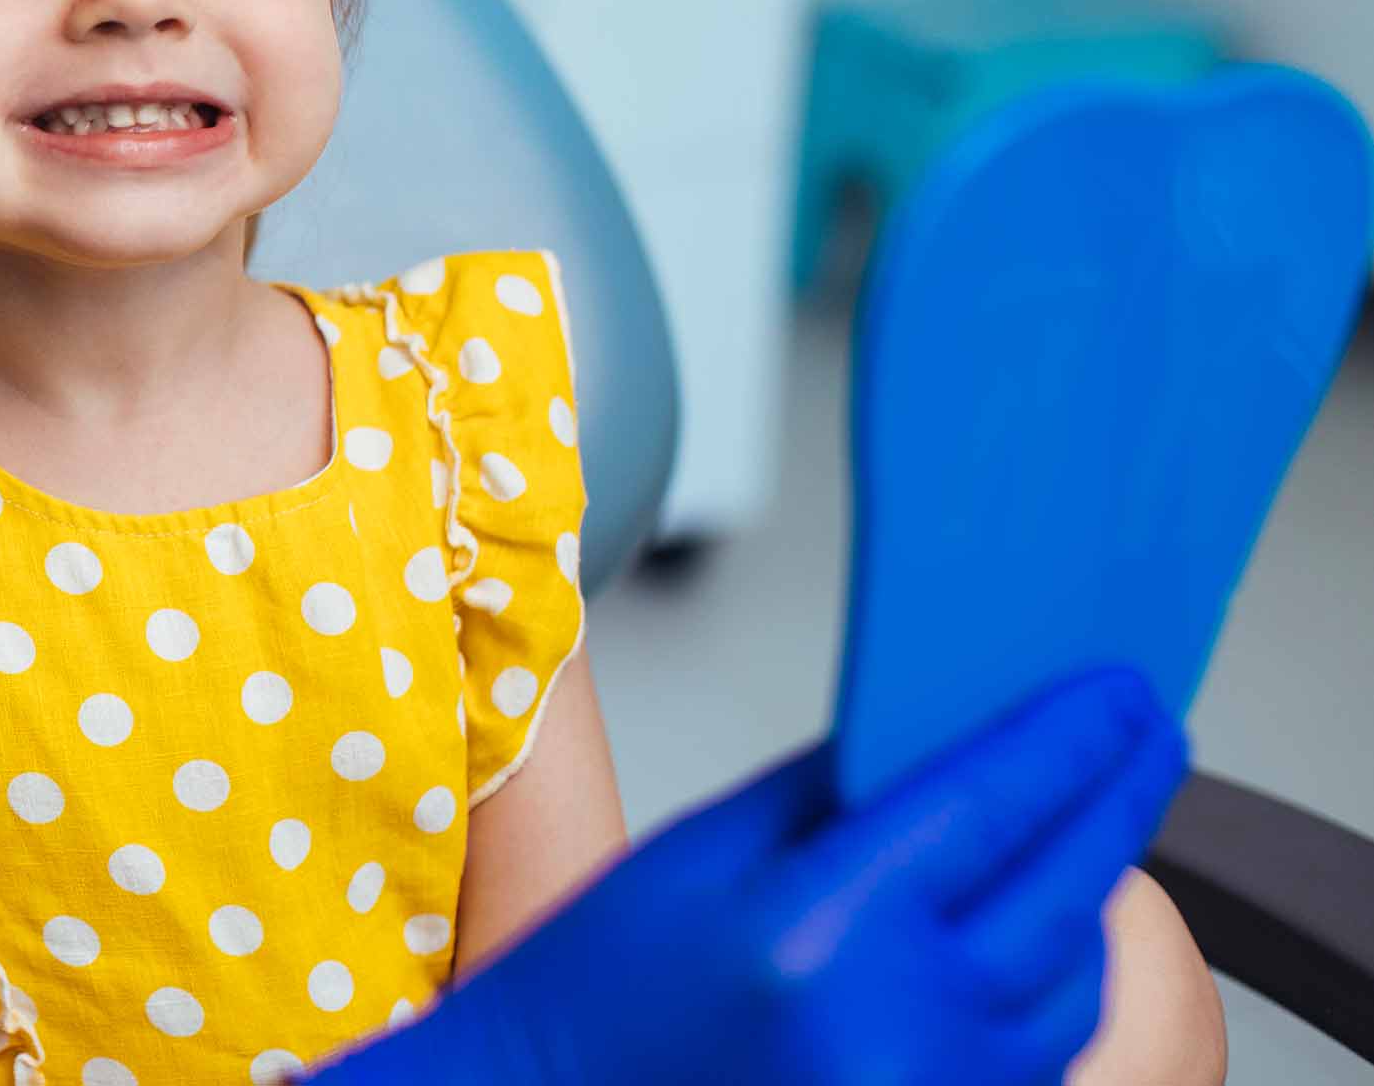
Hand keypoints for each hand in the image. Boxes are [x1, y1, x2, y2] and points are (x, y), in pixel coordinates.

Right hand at [309, 666, 1188, 1085]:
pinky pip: (1042, 1050)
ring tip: (1075, 827)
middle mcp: (889, 1032)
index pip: (986, 806)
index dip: (1067, 738)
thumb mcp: (700, 851)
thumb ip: (834, 787)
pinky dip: (1050, 982)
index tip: (1115, 691)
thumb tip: (948, 724)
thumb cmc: (599, 989)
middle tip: (1142, 732)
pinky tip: (1026, 931)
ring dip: (1082, 894)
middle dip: (1113, 798)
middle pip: (1060, 890)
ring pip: (1069, 978)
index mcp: (812, 934)